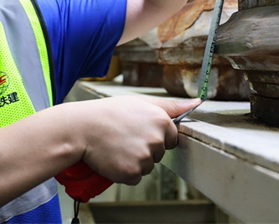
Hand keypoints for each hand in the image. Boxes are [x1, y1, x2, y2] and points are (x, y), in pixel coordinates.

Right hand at [72, 96, 199, 184]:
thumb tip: (197, 102)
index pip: (171, 138)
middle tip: (125, 137)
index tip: (139, 131)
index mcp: (162, 121)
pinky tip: (114, 157)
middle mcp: (156, 140)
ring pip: (147, 166)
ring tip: (118, 146)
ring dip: (134, 160)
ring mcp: (144, 158)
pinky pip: (135, 177)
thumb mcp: (141, 102)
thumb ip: (172, 105)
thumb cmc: (109, 113)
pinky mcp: (132, 172)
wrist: (82, 128)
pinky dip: (124, 171)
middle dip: (145, 148)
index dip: (155, 136)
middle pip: (159, 153)